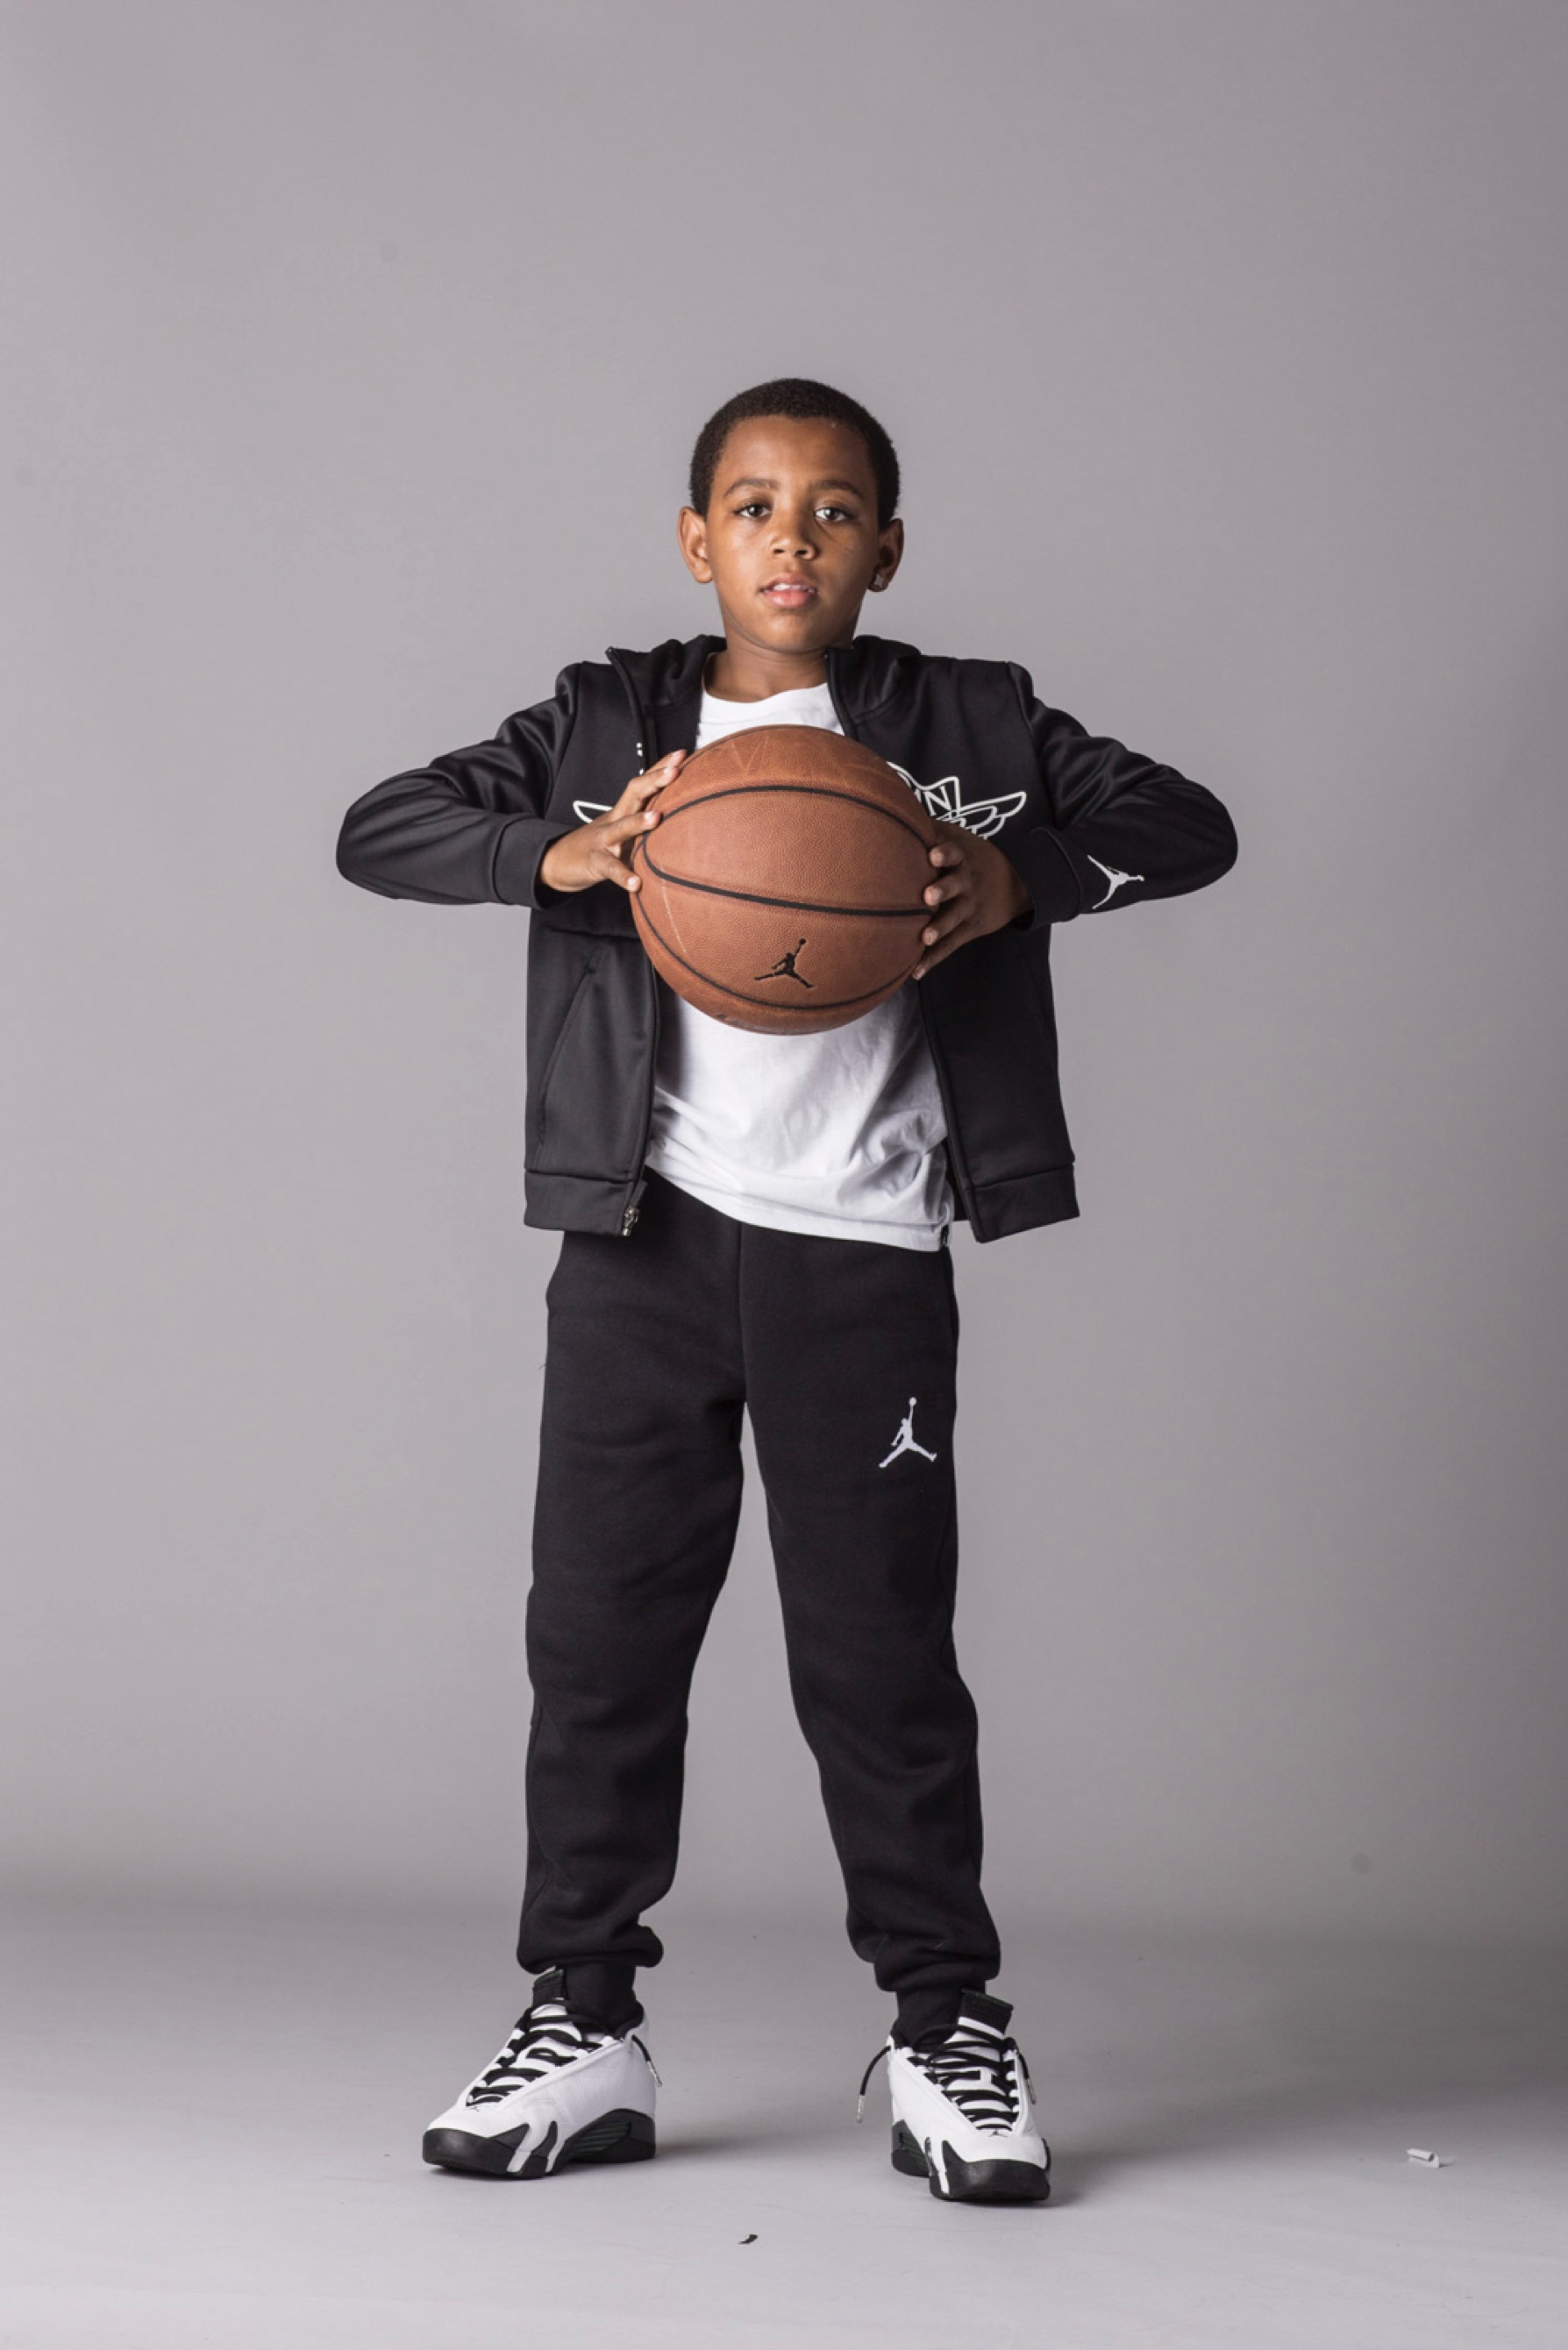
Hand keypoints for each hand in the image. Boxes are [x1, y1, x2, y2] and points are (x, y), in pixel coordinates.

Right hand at [538, 750, 686, 894]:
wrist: (556, 861)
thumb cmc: (599, 846)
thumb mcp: (623, 831)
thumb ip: (645, 825)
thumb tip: (678, 821)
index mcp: (623, 811)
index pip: (643, 784)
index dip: (660, 767)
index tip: (682, 753)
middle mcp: (614, 820)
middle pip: (633, 794)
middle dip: (654, 781)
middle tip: (674, 771)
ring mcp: (603, 840)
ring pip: (621, 828)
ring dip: (638, 821)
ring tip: (657, 818)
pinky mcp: (594, 863)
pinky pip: (610, 868)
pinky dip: (623, 875)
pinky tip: (636, 883)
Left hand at [912, 824, 1030, 976]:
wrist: (1016, 883)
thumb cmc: (971, 856)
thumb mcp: (959, 837)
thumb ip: (930, 827)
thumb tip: (894, 803)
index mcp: (962, 857)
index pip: (955, 852)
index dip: (945, 852)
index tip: (933, 853)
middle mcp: (967, 882)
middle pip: (956, 885)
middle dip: (943, 890)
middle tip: (928, 896)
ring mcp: (970, 907)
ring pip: (954, 919)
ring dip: (939, 928)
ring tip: (924, 937)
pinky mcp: (970, 929)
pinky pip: (951, 945)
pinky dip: (934, 959)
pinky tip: (915, 972)